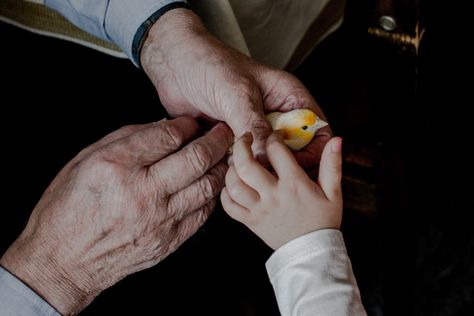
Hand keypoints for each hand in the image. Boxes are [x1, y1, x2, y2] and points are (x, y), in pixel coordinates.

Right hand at [0, 118, 232, 314]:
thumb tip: (165, 128)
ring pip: (206, 186)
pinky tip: (210, 183)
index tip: (192, 123)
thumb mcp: (86, 160)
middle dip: (216, 141)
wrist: (64, 259)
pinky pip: (202, 213)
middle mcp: (142, 192)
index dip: (187, 125)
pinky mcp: (169, 240)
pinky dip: (211, 194)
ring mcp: (159, 219)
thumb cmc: (70, 207)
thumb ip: (127, 139)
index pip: (167, 137)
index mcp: (116, 166)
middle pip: (195, 159)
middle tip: (224, 132)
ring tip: (223, 156)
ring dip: (219, 167)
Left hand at [140, 8, 331, 168]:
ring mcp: (255, 130)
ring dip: (260, 171)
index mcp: (288, 97)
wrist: (174, 64)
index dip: (314, 152)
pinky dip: (241, 171)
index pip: (317, 130)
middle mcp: (275, 116)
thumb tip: (266, 161)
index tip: (295, 169)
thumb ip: (255, 126)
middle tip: (269, 180)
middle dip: (285, 167)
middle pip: (295, 151)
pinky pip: (245, 162)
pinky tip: (230, 173)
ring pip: (269, 160)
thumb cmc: (210, 66)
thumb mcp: (238, 94)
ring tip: (247, 176)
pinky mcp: (235, 141)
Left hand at [221, 132, 342, 249]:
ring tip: (237, 162)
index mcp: (293, 184)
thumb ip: (332, 165)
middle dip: (241, 146)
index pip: (276, 151)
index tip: (274, 136)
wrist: (312, 253)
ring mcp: (259, 210)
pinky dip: (225, 194)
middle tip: (244, 138)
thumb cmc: (323, 221)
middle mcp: (273, 195)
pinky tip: (231, 186)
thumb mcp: (333, 192)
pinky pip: (229, 207)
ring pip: (234, 185)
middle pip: (246, 165)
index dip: (273, 137)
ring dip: (231, 170)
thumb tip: (337, 139)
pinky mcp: (251, 222)